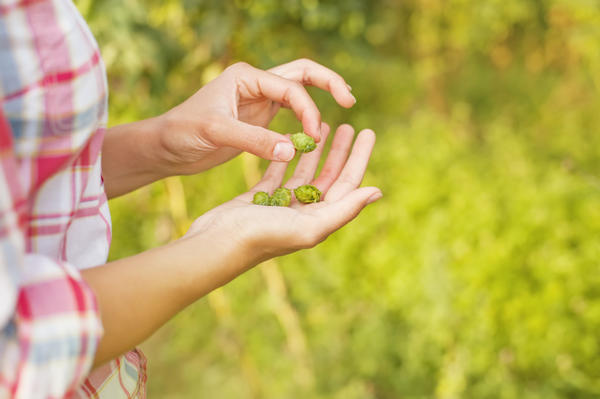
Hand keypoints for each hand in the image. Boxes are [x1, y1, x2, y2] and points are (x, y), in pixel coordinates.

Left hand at [158, 59, 355, 174]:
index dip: (308, 110)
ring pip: (298, 93)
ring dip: (319, 101)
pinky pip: (290, 114)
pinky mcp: (258, 120)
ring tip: (344, 108)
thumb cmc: (183, 132)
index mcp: (247, 77)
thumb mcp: (217, 132)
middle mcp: (255, 84)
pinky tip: (317, 131)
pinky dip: (306, 119)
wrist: (166, 146)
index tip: (314, 138)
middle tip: (350, 100)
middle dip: (328, 83)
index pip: (290, 87)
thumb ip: (255, 140)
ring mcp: (258, 101)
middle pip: (302, 74)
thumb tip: (293, 152)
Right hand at [184, 123, 381, 267]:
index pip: (347, 184)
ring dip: (315, 151)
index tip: (368, 131)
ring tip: (323, 127)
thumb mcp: (309, 225)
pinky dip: (286, 158)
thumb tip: (378, 192)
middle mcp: (304, 214)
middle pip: (329, 177)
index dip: (359, 158)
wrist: (214, 245)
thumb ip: (344, 209)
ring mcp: (281, 206)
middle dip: (340, 151)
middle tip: (349, 125)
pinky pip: (278, 174)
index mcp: (319, 220)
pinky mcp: (259, 199)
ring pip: (304, 173)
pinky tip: (290, 141)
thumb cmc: (261, 237)